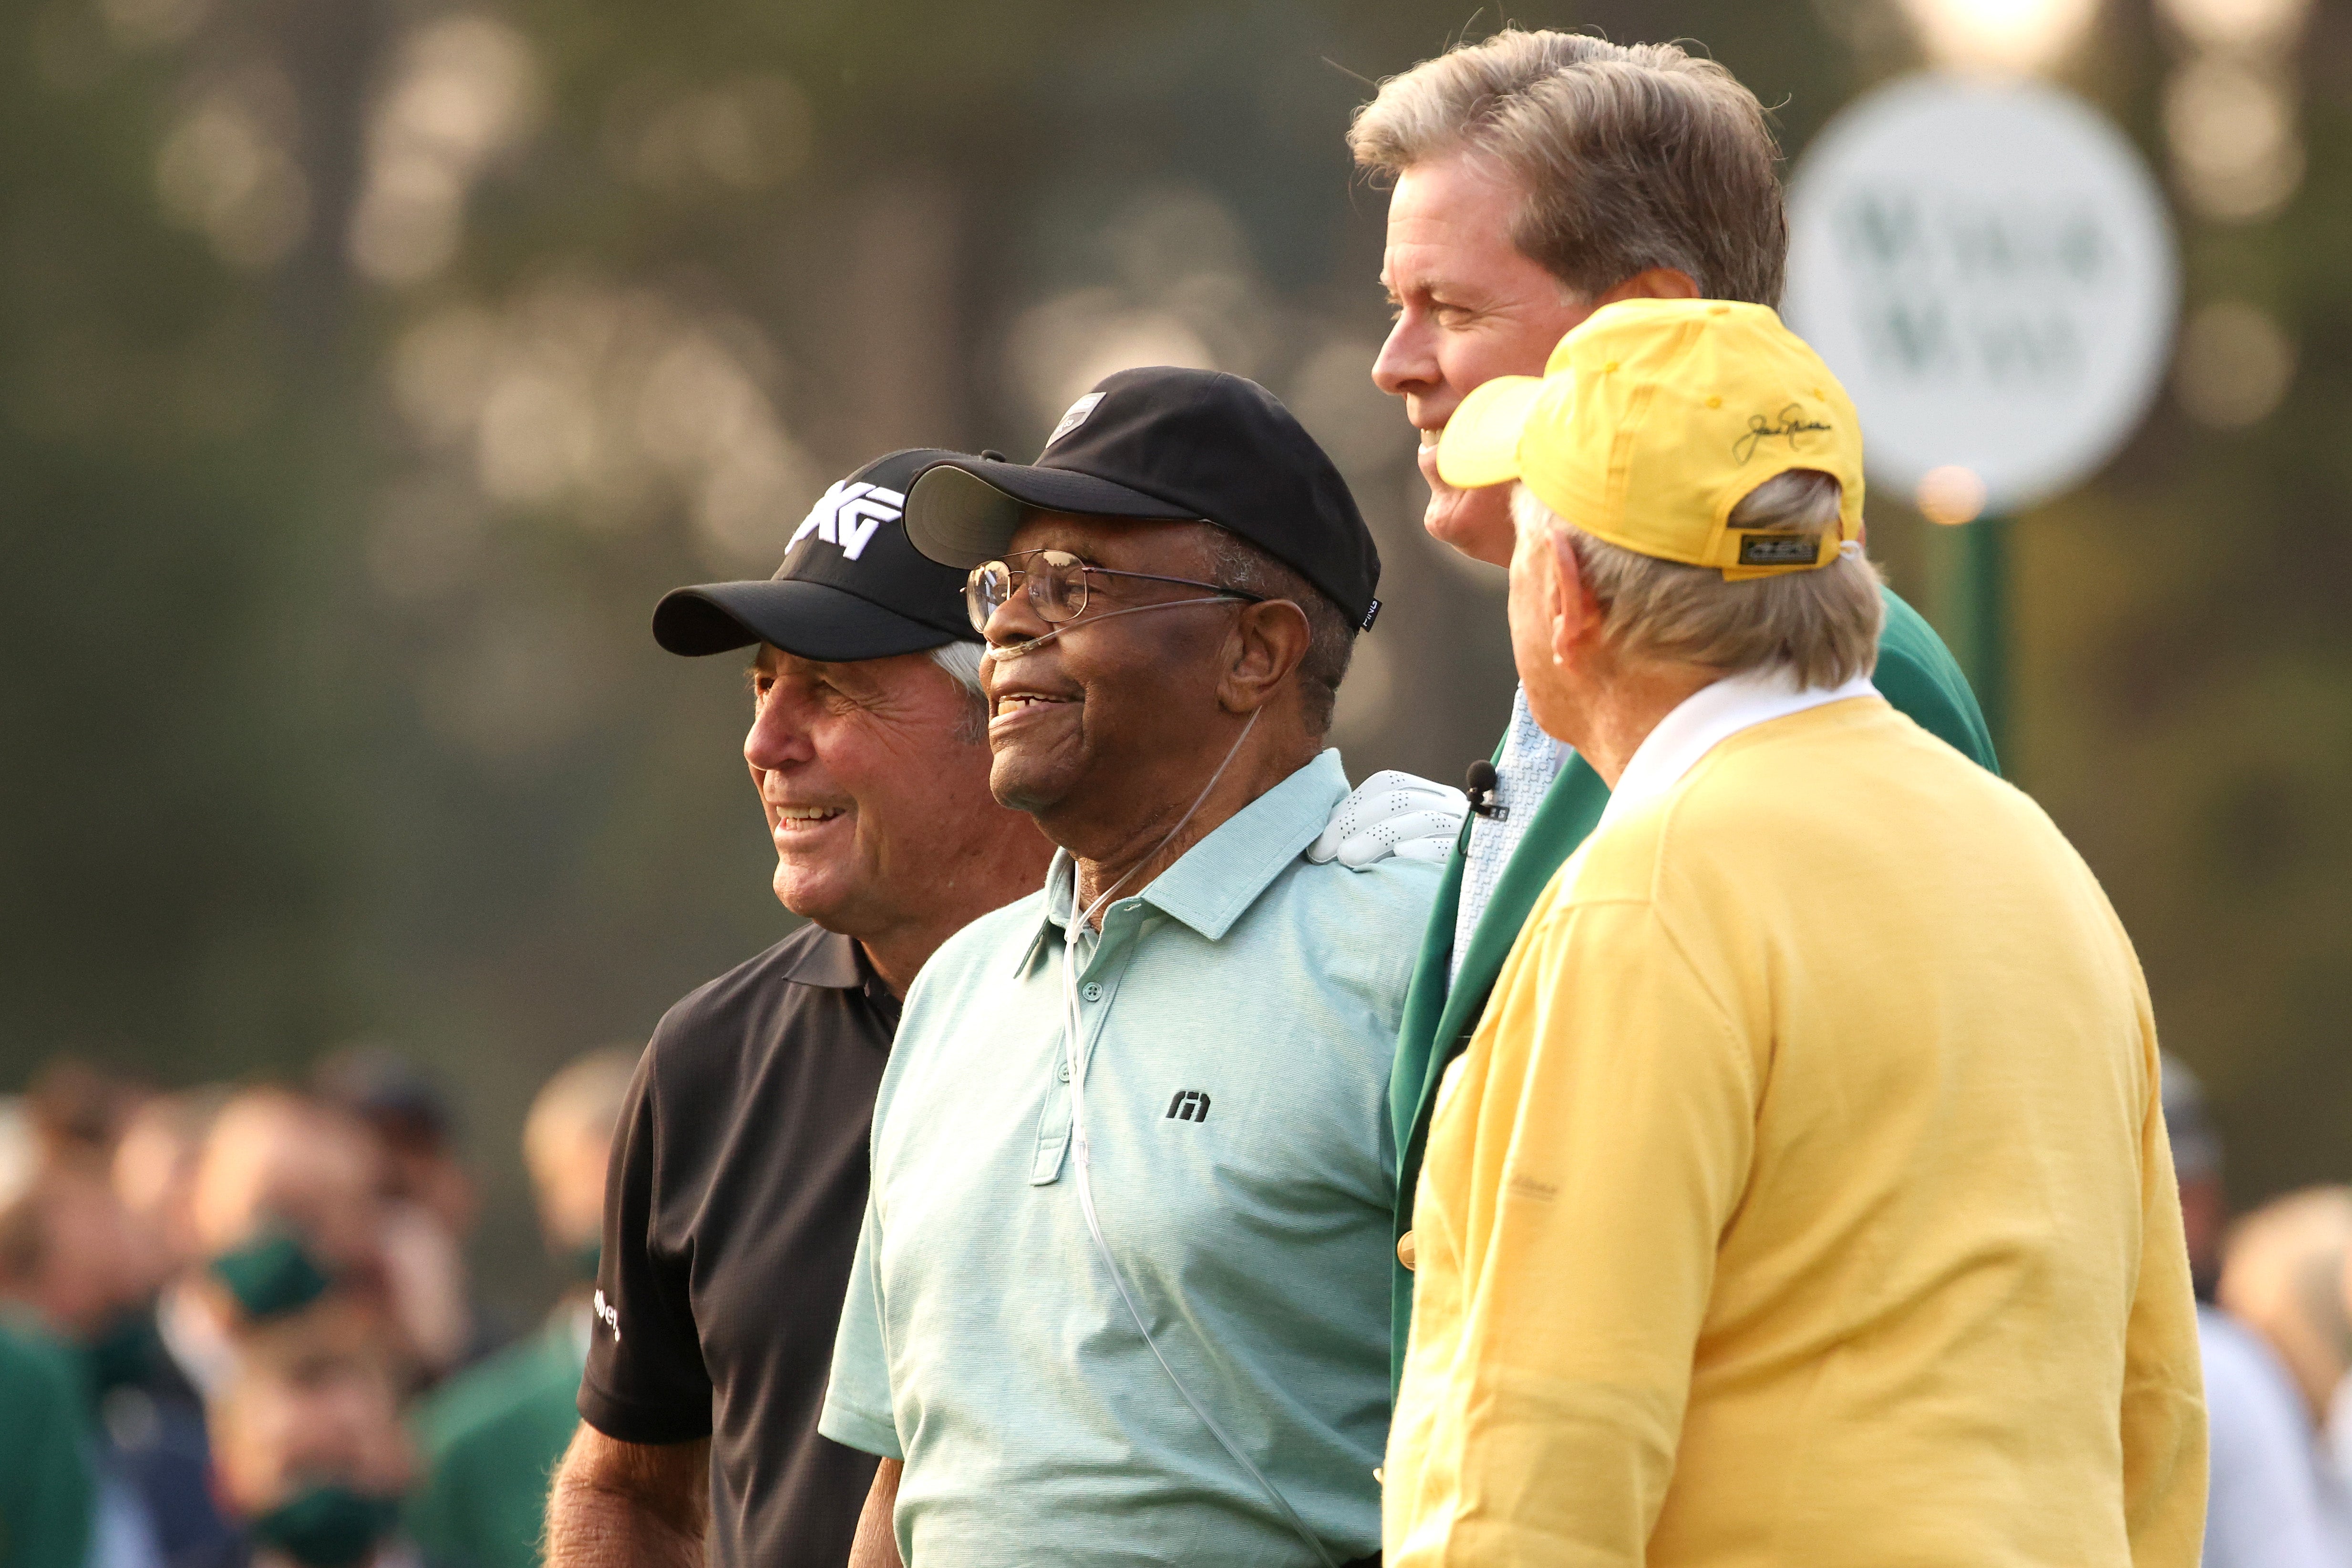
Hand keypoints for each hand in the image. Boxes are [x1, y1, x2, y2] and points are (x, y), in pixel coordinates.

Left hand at [1309, 771, 1469, 868]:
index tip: (1318, 843)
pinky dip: (1424, 849)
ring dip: (1379, 836)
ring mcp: (1465, 830)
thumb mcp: (1386, 850)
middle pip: (1399, 799)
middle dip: (1354, 823)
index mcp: (1429, 796)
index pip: (1388, 784)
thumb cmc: (1411, 880)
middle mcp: (1450, 806)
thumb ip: (1362, 832)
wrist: (1457, 916)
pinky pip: (1450, 847)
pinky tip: (1400, 857)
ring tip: (1346, 859)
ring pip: (1423, 819)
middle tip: (1323, 854)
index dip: (1349, 807)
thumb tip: (1317, 836)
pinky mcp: (1476, 859)